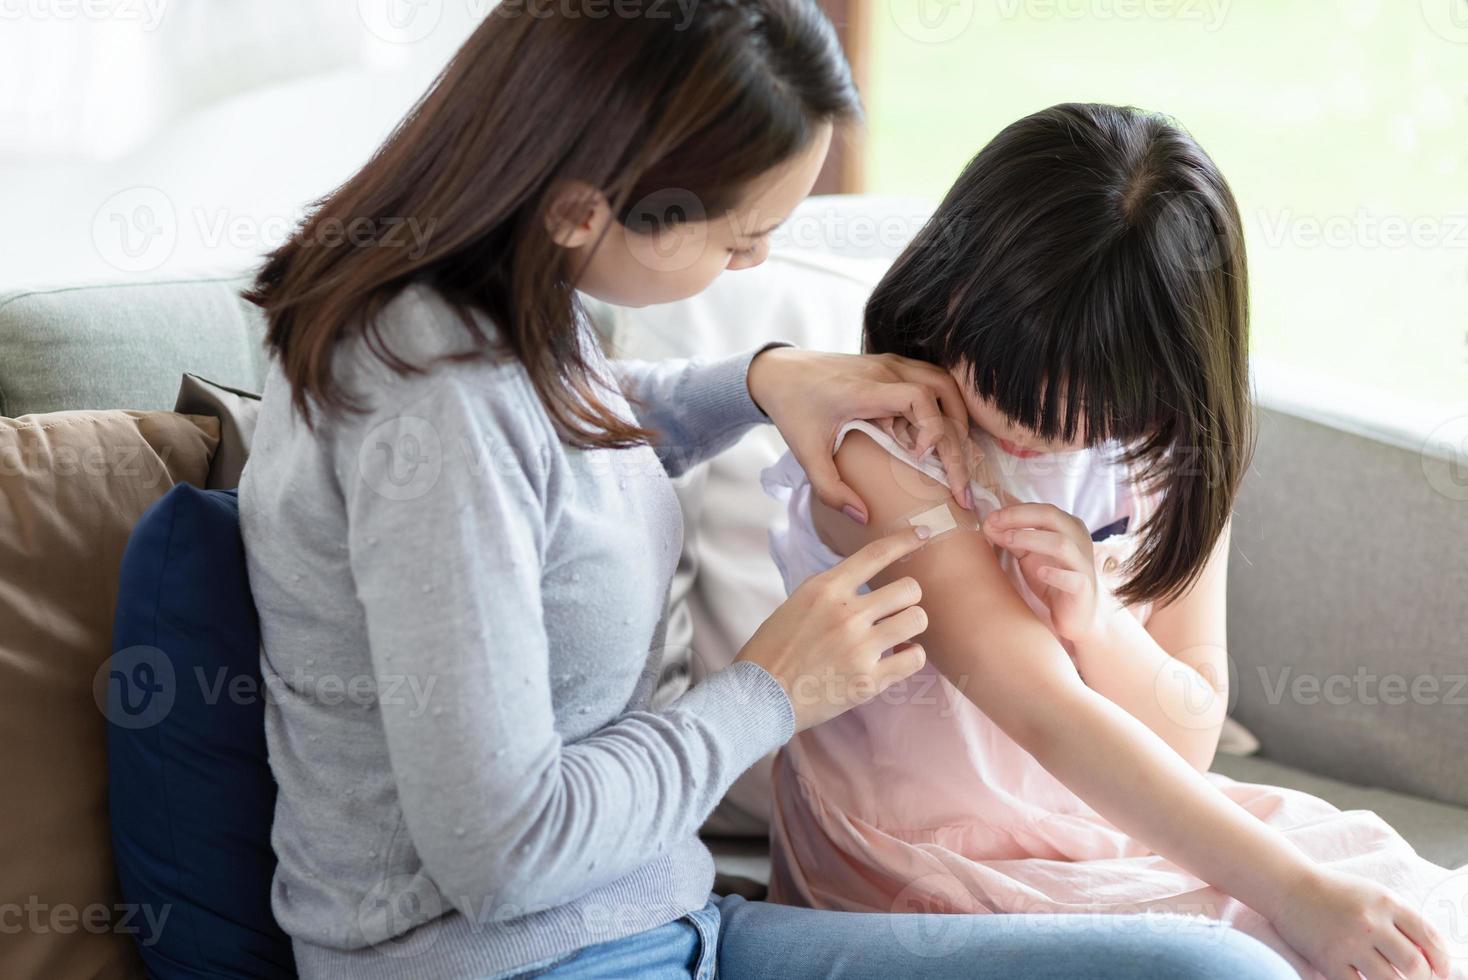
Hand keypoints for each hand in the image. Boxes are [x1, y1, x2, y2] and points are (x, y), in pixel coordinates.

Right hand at [736, 527, 931, 731]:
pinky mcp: (869, 680)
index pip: (875, 554)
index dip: (905, 539)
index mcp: (825, 589)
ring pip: (917, 619)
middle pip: (909, 588)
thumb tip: (862, 583)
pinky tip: (898, 657)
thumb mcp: (795, 604)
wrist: (758, 696)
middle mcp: (846, 613)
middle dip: (908, 597)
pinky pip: (915, 657)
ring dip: (911, 625)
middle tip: (896, 609)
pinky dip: (911, 655)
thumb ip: (830, 591)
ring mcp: (859, 647)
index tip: (924, 533)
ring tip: (899, 634)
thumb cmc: (771, 651)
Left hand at [746, 348, 972, 523]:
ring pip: (944, 383)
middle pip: (941, 393)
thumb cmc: (792, 409)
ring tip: (957, 458)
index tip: (924, 459)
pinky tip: (940, 435)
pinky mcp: (891, 365)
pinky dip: (944, 405)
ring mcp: (890, 363)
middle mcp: (884, 370)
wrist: (778, 372)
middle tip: (960, 484)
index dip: (932, 427)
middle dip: (956, 440)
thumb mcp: (805, 453)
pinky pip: (931, 379)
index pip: (918, 397)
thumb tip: (863, 517)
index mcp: (864, 389)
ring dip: (957, 417)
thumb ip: (830, 489)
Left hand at [983, 503, 1118, 644]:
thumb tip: (988, 524)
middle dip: (1020, 517)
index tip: (990, 517)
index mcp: (1068, 526)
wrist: (1078, 614)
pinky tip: (1040, 573)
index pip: (1042, 509)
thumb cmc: (1053, 578)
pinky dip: (1056, 574)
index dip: (1014, 510)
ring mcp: (1083, 564)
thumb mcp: (1029, 555)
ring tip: (1007, 541)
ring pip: (1061, 544)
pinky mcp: (1084, 589)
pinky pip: (1073, 579)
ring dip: (1032, 539)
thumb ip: (1012, 539)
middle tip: (994, 523)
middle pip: (1052, 517)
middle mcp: (1079, 540)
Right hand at [1271, 866, 1450, 979]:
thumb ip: (1402, 919)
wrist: (1288, 887)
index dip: (1442, 961)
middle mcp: (1370, 922)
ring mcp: (1348, 942)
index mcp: (1386, 902)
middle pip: (1415, 965)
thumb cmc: (1335, 892)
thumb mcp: (1373, 894)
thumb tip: (1430, 957)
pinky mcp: (1328, 960)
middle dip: (1423, 979)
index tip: (1441, 972)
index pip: (1430, 938)